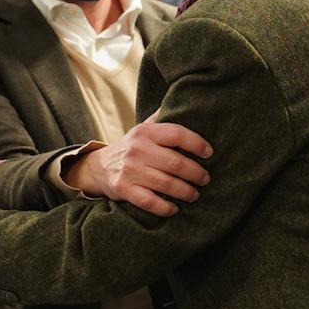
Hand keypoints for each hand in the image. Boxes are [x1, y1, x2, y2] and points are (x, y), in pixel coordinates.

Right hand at [64, 110, 211, 216]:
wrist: (99, 167)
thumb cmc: (132, 148)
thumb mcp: (143, 128)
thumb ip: (162, 118)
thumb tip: (186, 99)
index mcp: (145, 132)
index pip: (176, 134)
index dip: (196, 143)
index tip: (209, 152)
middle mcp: (137, 149)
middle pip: (175, 163)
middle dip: (195, 173)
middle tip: (205, 179)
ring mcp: (130, 170)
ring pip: (165, 184)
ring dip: (185, 191)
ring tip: (194, 194)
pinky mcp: (124, 189)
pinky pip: (149, 201)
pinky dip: (165, 207)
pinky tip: (174, 209)